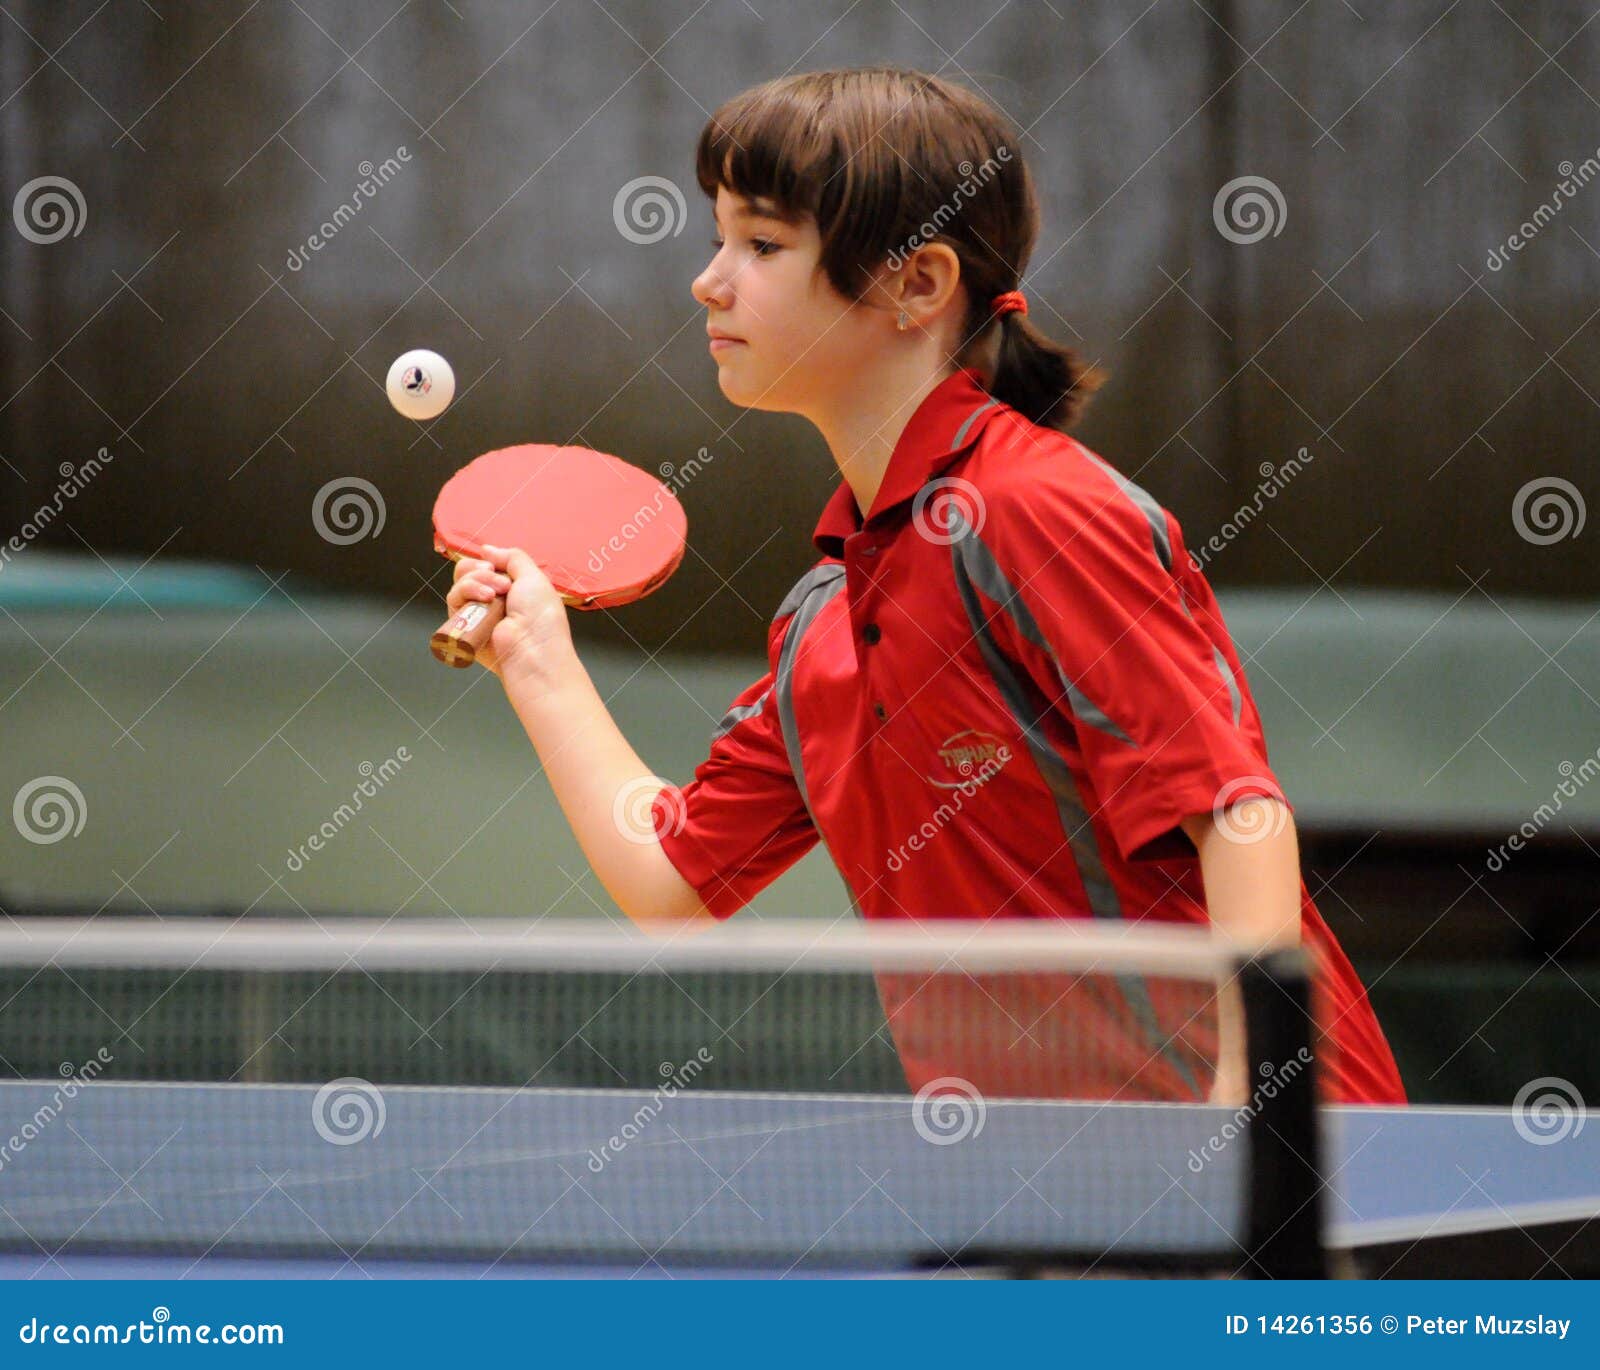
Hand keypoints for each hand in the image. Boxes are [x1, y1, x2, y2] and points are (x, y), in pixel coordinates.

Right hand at [444, 546, 569, 676]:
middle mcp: (495, 602)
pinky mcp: (464, 626)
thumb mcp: (534, 576)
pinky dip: (466, 593)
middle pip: (469, 572)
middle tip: (501, 583)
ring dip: (476, 581)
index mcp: (514, 590)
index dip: (490, 561)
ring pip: (460, 584)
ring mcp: (479, 614)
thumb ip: (511, 557)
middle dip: (481, 570)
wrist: (532, 650)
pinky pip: (454, 600)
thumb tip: (487, 549)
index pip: (490, 566)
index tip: (496, 564)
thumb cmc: (541, 618)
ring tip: (494, 594)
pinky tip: (484, 600)